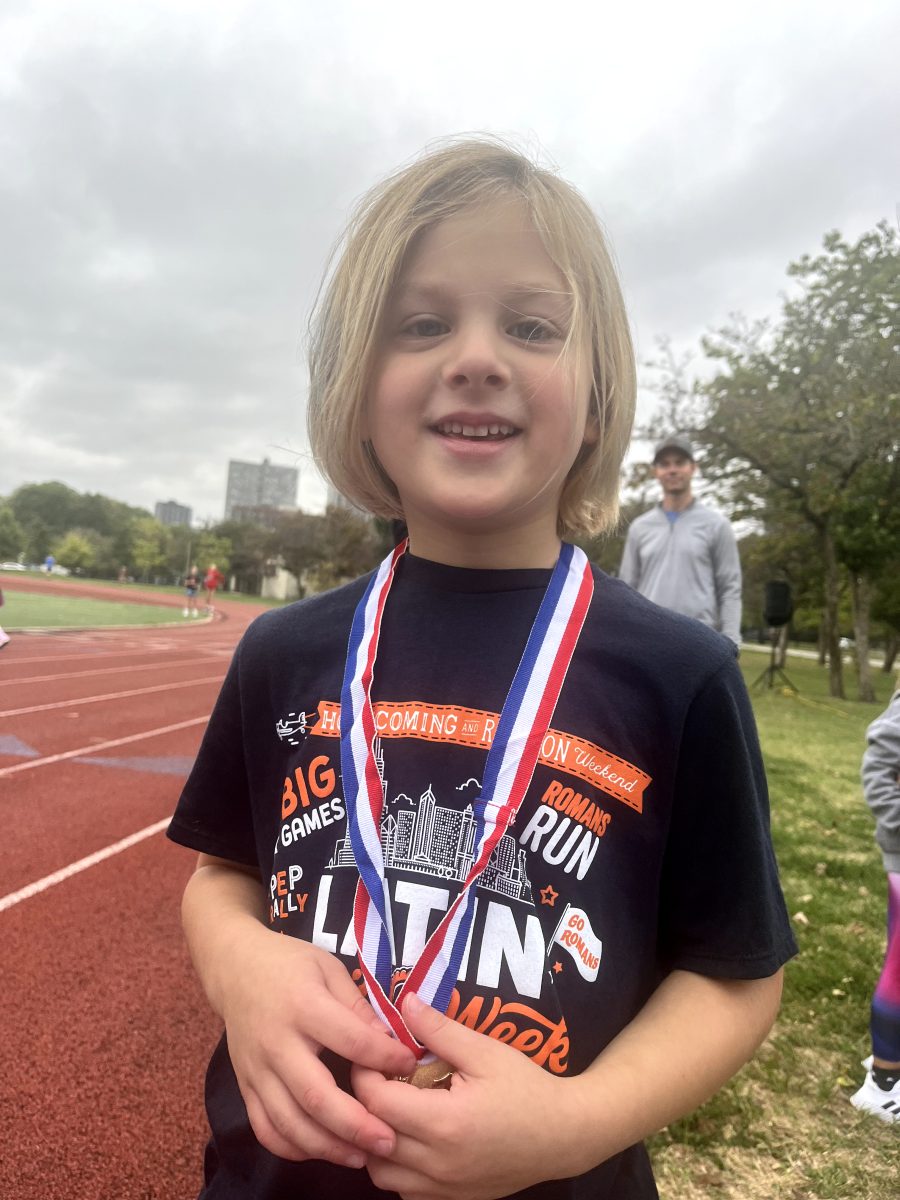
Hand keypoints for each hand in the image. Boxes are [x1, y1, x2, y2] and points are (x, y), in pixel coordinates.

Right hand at [220, 929, 416, 1166]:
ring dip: (327, 1147)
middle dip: (356, 1126)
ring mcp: (256, 1069)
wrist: (235, 967)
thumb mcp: (329, 968)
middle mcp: (277, 1043)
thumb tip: (390, 1041)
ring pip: (289, 1123)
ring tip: (361, 1156)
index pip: (351, 1041)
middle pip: (316, 1097)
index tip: (410, 1065)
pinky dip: (292, 1148)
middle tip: (389, 1141)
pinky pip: (265, 1129)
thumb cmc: (290, 964)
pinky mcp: (244, 1086)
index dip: (385, 1057)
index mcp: (303, 1006)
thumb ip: (357, 1007)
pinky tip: (321, 1150)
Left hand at [352, 993, 583, 1199]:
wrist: (564, 1136)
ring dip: (375, 1141)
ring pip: (381, 1173)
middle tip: (377, 1076)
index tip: (372, 1053)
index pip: (376, 1102)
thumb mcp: (485, 1051)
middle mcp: (437, 1164)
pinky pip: (403, 1190)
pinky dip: (395, 1166)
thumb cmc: (526, 1088)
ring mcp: (443, 1189)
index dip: (364, 1073)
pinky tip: (410, 1139)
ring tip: (392, 1108)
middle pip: (370, 1139)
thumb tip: (405, 1002)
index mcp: (444, 1123)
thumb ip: (440, 1029)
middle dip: (364, 1104)